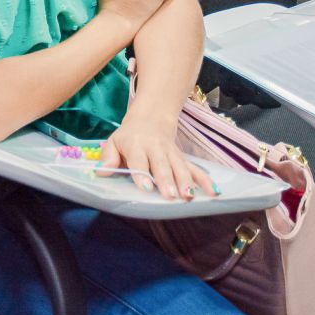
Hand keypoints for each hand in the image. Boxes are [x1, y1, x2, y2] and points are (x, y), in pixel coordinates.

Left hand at [99, 114, 217, 200]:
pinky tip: (213, 192)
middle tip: (171, 195)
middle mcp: (155, 148)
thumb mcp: (113, 142)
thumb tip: (101, 173)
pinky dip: (205, 180)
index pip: (139, 160)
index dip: (142, 173)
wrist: (151, 118)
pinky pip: (195, 169)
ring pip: (180, 167)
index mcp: (135, 145)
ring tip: (189, 197)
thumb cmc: (128, 137)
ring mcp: (171, 153)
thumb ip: (107, 157)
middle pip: (161, 165)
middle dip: (167, 180)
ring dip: (186, 182)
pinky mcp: (182, 158)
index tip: (146, 187)